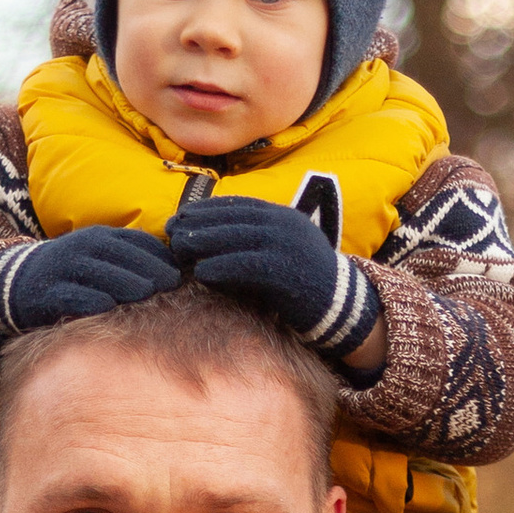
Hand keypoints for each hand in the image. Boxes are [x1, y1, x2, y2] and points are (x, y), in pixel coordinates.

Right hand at [0, 226, 180, 370]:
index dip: (161, 255)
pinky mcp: (49, 293)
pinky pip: (72, 296)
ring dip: (125, 283)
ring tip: (147, 294)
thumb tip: (179, 272)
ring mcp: (65, 269)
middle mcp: (83, 248)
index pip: (137, 242)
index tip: (183, 272)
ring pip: (99, 273)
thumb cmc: (73, 273)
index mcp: (100, 237)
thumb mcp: (102, 258)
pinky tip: (108, 308)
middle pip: (121, 255)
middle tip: (172, 284)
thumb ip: (133, 261)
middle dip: (148, 268)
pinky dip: (91, 301)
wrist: (17, 283)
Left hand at [164, 196, 382, 366]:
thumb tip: (207, 239)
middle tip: (171, 230)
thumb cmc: (302, 284)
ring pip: (236, 237)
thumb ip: (252, 242)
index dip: (206, 208)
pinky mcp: (287, 271)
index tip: (181, 214)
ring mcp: (288, 246)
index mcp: (284, 216)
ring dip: (202, 242)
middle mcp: (286, 225)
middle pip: (232, 217)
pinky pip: (246, 265)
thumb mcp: (279, 253)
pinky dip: (221, 268)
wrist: (343, 308)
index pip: (238, 204)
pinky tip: (200, 273)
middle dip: (198, 222)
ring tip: (177, 249)